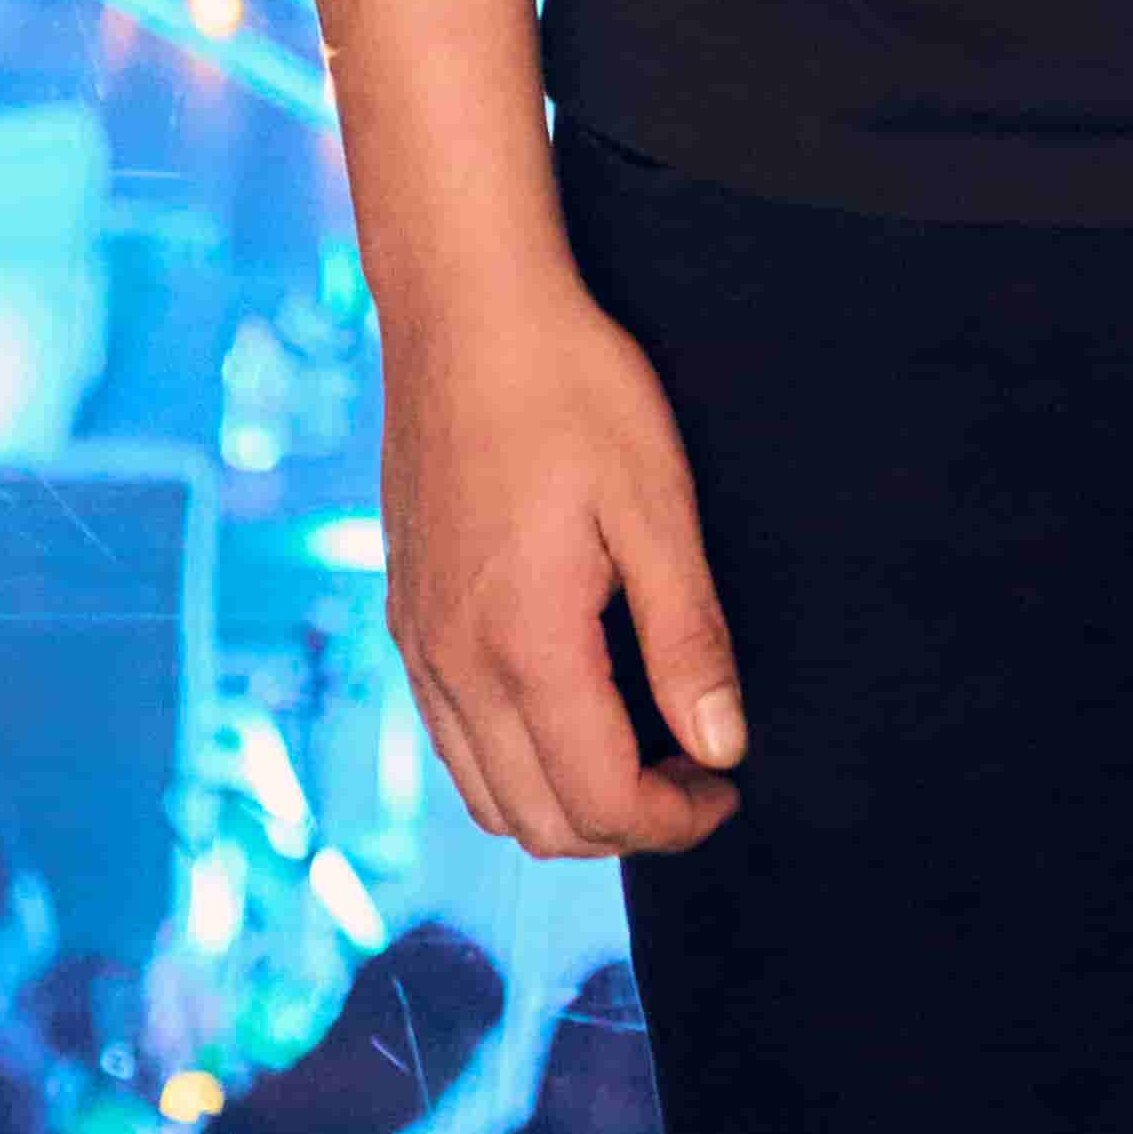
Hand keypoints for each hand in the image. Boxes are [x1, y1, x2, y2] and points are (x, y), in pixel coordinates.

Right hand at [379, 267, 751, 862]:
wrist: (464, 308)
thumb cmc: (571, 387)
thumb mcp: (656, 502)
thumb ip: (687, 637)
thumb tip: (720, 748)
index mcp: (522, 643)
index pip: (598, 801)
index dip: (675, 819)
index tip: (727, 785)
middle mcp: (454, 663)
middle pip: (537, 822)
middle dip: (626, 825)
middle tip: (695, 770)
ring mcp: (418, 644)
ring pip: (486, 794)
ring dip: (566, 802)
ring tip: (639, 746)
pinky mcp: (405, 616)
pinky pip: (452, 738)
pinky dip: (513, 760)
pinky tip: (569, 702)